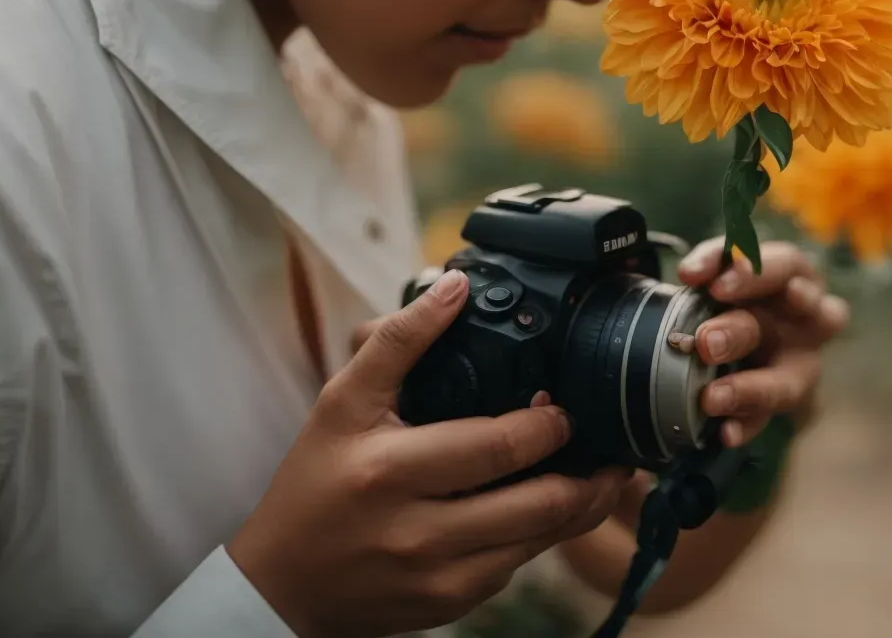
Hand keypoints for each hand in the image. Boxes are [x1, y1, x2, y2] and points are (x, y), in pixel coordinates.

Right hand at [232, 270, 630, 637]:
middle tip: (606, 444)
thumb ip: (400, 341)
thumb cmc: (314, 484)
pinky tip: (554, 509)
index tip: (564, 407)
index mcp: (391, 471)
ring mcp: (440, 577)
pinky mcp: (452, 604)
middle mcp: (419, 531)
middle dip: (589, 473)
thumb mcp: (341, 403)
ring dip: (581, 507)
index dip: (547, 425)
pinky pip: (518, 568)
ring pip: (540, 542)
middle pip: (538, 504)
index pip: (497, 448)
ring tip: (604, 475)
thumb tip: (454, 286)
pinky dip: (543, 537)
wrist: (285, 584)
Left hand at [676, 238, 848, 446]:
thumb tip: (691, 272)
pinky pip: (768, 418)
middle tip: (705, 343)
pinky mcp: (783, 400)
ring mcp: (801, 364)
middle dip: (742, 332)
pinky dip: (746, 425)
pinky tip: (725, 432)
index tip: (716, 287)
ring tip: (713, 398)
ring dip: (752, 390)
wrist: (743, 332)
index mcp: (794, 276)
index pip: (785, 266)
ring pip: (789, 382)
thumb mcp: (726, 266)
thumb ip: (712, 262)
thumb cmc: (738, 289)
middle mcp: (809, 321)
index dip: (755, 274)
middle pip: (784, 338)